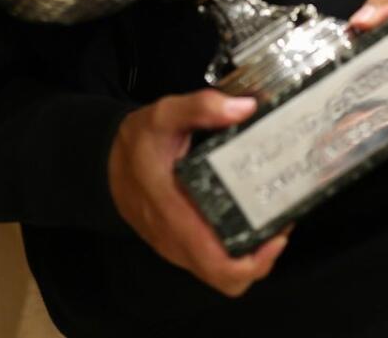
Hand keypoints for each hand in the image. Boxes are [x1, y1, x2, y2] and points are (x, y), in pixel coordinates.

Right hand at [107, 89, 291, 295]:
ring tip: (270, 222)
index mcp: (173, 213)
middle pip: (226, 279)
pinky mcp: (179, 246)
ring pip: (221, 274)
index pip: (217, 264)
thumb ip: (200, 107)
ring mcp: (176, 248)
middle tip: (280, 225)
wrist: (107, 163)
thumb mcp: (163, 114)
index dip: (254, 262)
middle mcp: (176, 241)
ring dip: (251, 256)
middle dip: (261, 260)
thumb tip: (245, 108)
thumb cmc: (138, 142)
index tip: (277, 236)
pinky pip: (212, 262)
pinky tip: (248, 219)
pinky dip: (236, 250)